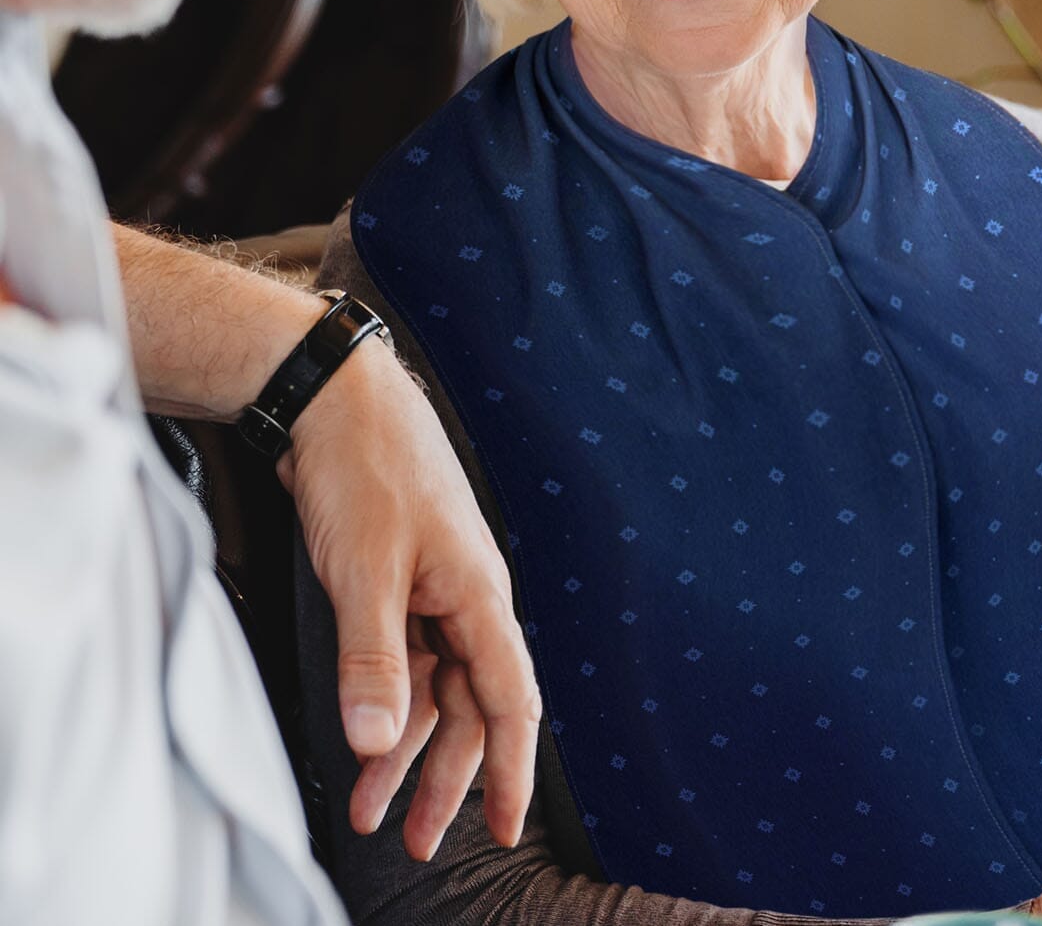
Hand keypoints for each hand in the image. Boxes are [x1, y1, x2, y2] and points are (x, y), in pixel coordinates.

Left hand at [282, 336, 540, 859]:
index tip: (504, 826)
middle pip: (469, 705)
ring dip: (404, 747)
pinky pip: (402, 659)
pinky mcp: (397, 579)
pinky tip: (362, 735)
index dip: (511, 768)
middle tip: (419, 840)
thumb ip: (374, 659)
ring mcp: (430, 588)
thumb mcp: (366, 570)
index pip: (510, 699)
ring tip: (371, 807)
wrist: (335, 397)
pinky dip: (383, 702)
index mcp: (477, 594)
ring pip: (432, 687)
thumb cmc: (366, 468)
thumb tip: (377, 741)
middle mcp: (464, 597)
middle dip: (447, 777)